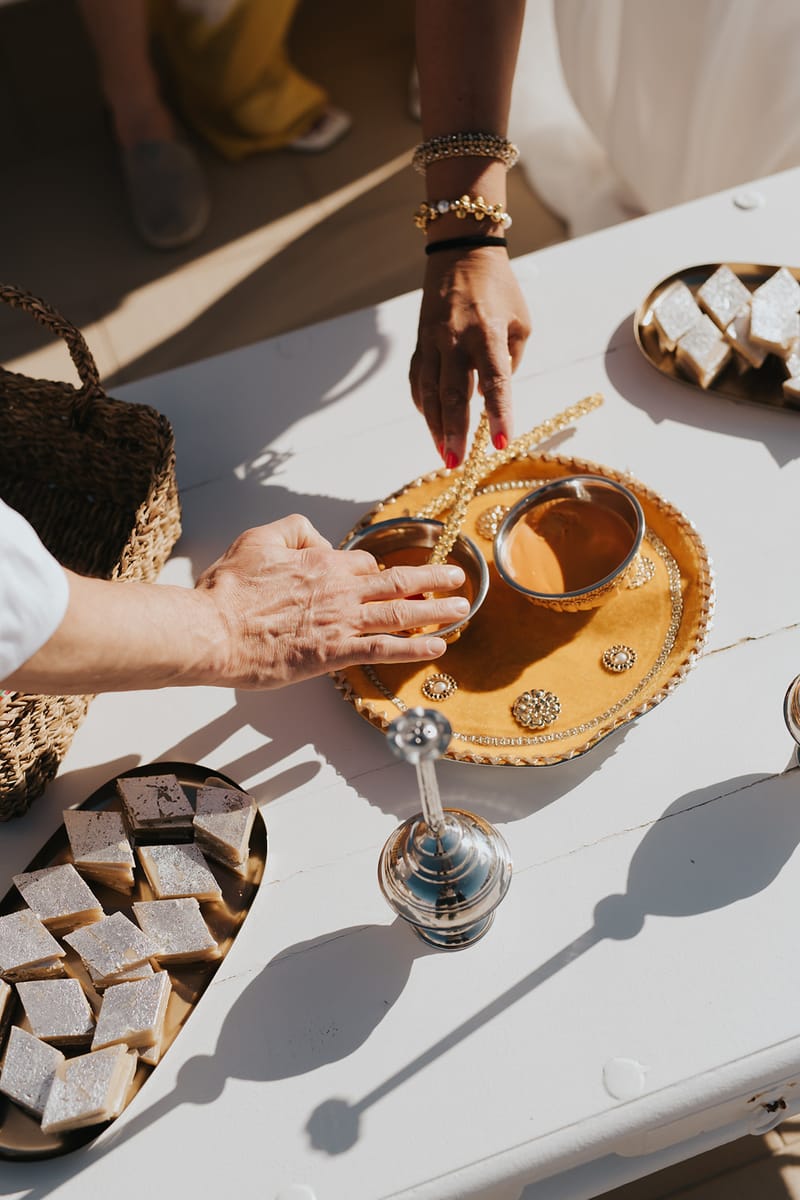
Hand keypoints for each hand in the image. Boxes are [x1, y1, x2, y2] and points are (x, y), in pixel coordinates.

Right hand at [194, 514, 468, 687]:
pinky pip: (385, 649)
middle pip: (396, 581)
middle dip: (432, 578)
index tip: (385, 576)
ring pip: (400, 611)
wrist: (214, 630)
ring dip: (436, 609)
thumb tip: (319, 540)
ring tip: (461, 608)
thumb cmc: (230, 591)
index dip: (374, 569)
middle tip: (457, 577)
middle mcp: (339, 589)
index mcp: (321, 561)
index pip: (361, 563)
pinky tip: (439, 646)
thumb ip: (293, 530)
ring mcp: (341, 622)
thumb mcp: (257, 540)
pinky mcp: (335, 653)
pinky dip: (415, 646)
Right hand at [410, 248, 530, 465]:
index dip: (498, 413)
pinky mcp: (419, 343)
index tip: (501, 443)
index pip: (494, 380)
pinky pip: (418, 380)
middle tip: (457, 463)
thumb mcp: (520, 321)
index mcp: (487, 331)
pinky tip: (432, 423)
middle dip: (454, 431)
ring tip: (443, 455)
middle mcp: (455, 338)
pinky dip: (424, 404)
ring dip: (435, 427)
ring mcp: (432, 341)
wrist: (460, 252)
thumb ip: (510, 360)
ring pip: (429, 392)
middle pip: (453, 393)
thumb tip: (491, 394)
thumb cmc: (499, 288)